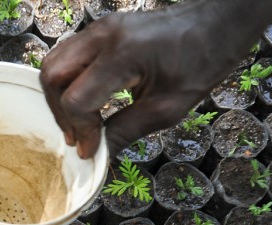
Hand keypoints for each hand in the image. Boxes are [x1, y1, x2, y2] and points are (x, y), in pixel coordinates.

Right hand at [40, 0, 271, 158]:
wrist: (219, 22)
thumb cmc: (203, 60)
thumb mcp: (168, 108)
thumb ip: (127, 131)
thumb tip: (98, 155)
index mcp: (123, 54)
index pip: (76, 99)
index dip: (81, 131)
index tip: (92, 151)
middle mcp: (103, 35)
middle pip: (53, 77)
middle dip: (61, 113)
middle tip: (80, 138)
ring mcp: (100, 28)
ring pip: (54, 63)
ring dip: (60, 97)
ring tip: (82, 122)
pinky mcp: (102, 29)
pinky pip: (68, 56)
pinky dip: (69, 82)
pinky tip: (89, 102)